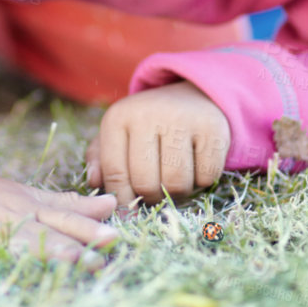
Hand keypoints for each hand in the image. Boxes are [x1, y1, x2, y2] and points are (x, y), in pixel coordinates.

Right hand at [0, 168, 118, 269]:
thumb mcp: (29, 195)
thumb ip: (69, 205)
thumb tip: (112, 205)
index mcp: (29, 209)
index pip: (63, 219)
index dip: (87, 229)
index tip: (114, 239)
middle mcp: (10, 219)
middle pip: (42, 235)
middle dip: (68, 249)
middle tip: (95, 263)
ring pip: (7, 242)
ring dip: (31, 255)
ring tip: (54, 267)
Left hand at [86, 81, 230, 212]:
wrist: (194, 95)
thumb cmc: (149, 124)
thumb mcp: (119, 133)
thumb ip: (101, 158)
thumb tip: (94, 181)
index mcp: (118, 117)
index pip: (114, 172)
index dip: (121, 198)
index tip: (128, 210)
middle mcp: (148, 114)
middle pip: (146, 183)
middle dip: (150, 198)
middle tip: (155, 193)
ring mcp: (182, 120)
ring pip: (177, 183)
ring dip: (177, 193)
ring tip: (174, 180)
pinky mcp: (213, 129)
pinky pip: (206, 177)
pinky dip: (202, 181)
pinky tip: (195, 166)